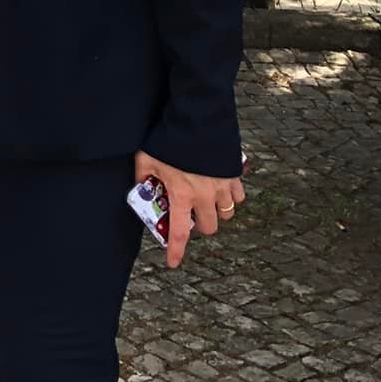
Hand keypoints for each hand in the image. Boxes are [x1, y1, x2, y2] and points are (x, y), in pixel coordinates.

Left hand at [134, 149, 244, 268]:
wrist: (196, 118)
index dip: (176, 250)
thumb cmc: (168, 139)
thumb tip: (141, 188)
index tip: (173, 263)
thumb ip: (143, 177)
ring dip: (216, 212)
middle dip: (200, 225)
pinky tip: (219, 187)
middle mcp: (205, 195)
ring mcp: (223, 185)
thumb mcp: (146, 159)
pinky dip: (231, 196)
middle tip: (190, 213)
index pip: (179, 232)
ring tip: (205, 200)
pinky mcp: (235, 174)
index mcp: (181, 194)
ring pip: (226, 214)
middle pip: (209, 227)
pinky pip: (238, 196)